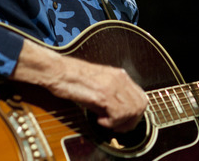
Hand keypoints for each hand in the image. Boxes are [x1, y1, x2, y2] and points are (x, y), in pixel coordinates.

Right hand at [11, 40, 147, 132]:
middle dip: (131, 121)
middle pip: (141, 105)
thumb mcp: (97, 86)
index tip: (123, 122)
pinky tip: (99, 120)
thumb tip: (119, 116)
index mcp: (120, 75)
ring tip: (105, 122)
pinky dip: (111, 123)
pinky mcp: (103, 93)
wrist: (57, 71)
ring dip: (120, 122)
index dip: (135, 114)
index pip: (141, 97)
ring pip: (132, 110)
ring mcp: (113, 85)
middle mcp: (120, 78)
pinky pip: (119, 114)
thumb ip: (111, 98)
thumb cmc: (72, 78)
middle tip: (116, 127)